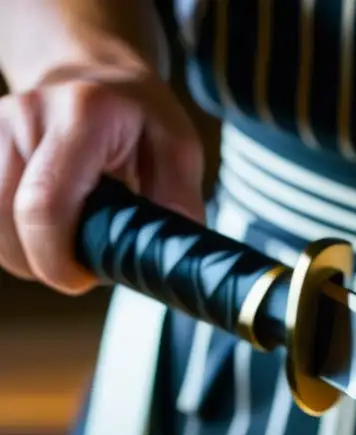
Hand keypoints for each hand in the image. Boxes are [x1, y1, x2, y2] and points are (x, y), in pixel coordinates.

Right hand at [0, 58, 203, 293]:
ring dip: (24, 251)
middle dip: (44, 261)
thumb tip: (168, 252)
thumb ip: (177, 201)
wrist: (94, 75)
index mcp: (83, 117)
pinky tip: (38, 225)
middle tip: (81, 260)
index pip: (44, 206)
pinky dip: (8, 234)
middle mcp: (28, 114)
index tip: (83, 277)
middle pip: (8, 221)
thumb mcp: (179, 150)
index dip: (57, 258)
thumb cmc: (138, 119)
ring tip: (64, 238)